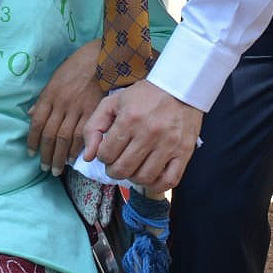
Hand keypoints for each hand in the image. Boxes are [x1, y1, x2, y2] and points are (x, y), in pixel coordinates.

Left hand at [27, 39, 102, 175]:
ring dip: (61, 156)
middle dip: (47, 154)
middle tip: (45, 169)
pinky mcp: (93, 111)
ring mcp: (78, 108)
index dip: (32, 140)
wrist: (100, 58)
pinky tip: (74, 158)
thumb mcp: (54, 78)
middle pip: (51, 134)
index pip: (37, 122)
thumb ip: (43, 98)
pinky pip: (84, 134)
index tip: (31, 153)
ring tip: (57, 169)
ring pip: (66, 138)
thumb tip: (31, 115)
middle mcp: (62, 103)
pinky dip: (78, 148)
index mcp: (50, 95)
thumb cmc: (76, 66)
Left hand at [82, 80, 203, 190]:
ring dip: (133, 178)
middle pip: (122, 169)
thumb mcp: (113, 102)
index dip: (102, 156)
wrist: (180, 87)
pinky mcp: (184, 152)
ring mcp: (168, 144)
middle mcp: (149, 132)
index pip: (106, 154)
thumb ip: (93, 127)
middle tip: (117, 163)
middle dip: (114, 170)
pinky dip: (156, 185)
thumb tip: (88, 157)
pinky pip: (169, 181)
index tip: (108, 152)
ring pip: (143, 178)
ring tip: (132, 168)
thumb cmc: (144, 96)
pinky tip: (150, 177)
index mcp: (129, 118)